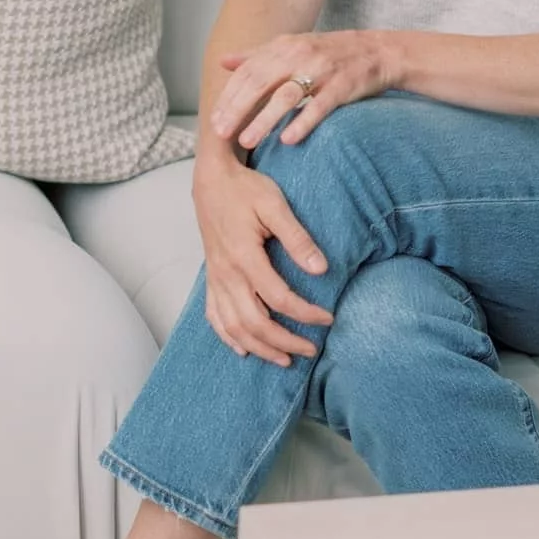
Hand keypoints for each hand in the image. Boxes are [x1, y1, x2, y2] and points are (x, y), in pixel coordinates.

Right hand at [192, 159, 336, 365]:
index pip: (279, 298)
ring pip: (234, 327)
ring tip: (284, 359)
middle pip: (255, 323)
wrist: (210, 180)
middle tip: (311, 349)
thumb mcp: (275, 205)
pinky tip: (244, 349)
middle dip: (285, 342)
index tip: (328, 318)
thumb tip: (321, 268)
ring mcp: (215, 279)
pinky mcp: (210, 279)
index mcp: (244, 257)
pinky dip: (228, 337)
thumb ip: (298, 238)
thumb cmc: (245, 189)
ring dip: (260, 347)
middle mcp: (226, 274)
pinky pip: (214, 317)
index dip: (306, 314)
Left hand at [209, 30, 397, 149]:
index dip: (229, 96)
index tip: (214, 120)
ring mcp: (321, 71)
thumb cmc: (328, 53)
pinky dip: (303, 122)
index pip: (248, 72)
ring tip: (246, 142)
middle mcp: (299, 55)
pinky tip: (287, 140)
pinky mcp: (342, 87)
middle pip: (261, 82)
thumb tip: (223, 62)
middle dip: (238, 109)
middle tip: (221, 133)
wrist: (377, 52)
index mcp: (283, 47)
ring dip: (264, 120)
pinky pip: (320, 106)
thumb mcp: (291, 47)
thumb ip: (256, 55)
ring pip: (286, 96)